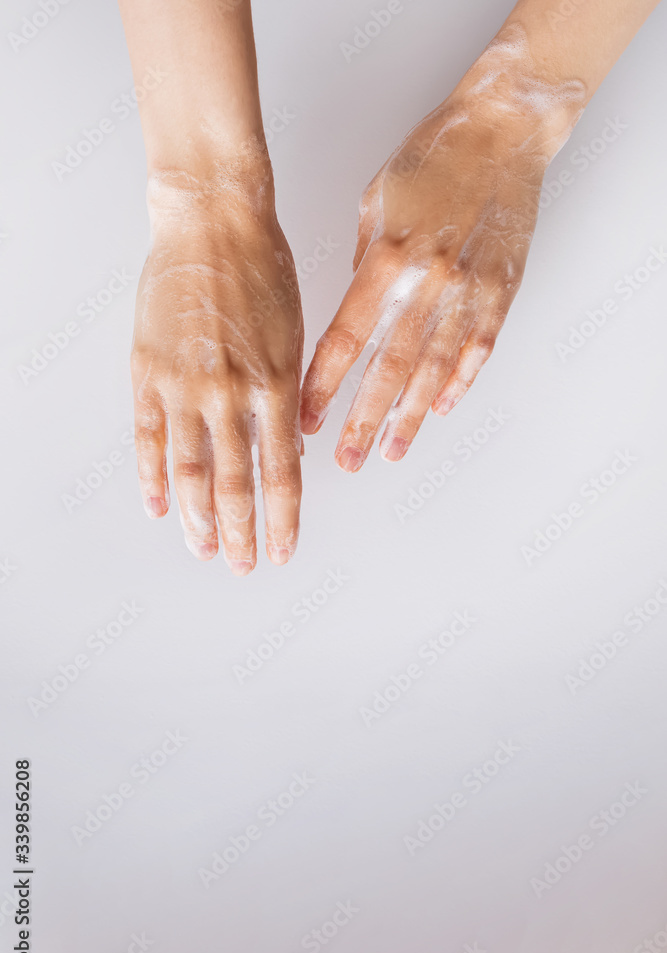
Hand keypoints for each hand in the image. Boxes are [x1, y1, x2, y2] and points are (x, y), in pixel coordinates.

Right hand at [131, 161, 302, 573]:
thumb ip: (287, 397)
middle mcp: (231, 393)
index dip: (282, 520)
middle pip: (236, 484)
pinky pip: (148, 437)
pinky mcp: (148, 371)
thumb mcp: (294, 335)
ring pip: (191, 471)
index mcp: (276, 385)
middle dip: (241, 534)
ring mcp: (185, 385)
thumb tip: (287, 448)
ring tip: (202, 549)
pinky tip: (159, 506)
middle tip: (240, 566)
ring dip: (198, 518)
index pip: (282, 474)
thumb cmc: (263, 270)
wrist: (213, 221)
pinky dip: (153, 477)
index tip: (282, 551)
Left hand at [300, 27, 584, 470]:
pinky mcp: (501, 293)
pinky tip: (442, 409)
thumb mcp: (376, 204)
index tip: (307, 420)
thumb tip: (357, 312)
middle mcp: (427, 283)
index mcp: (387, 259)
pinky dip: (460, 383)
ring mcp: (468, 292)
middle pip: (388, 368)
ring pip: (434, 370)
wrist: (502, 131)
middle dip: (364, 421)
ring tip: (392, 452)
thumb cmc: (432, 158)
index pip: (345, 340)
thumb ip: (365, 265)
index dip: (323, 386)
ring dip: (411, 417)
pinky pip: (478, 350)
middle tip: (347, 461)